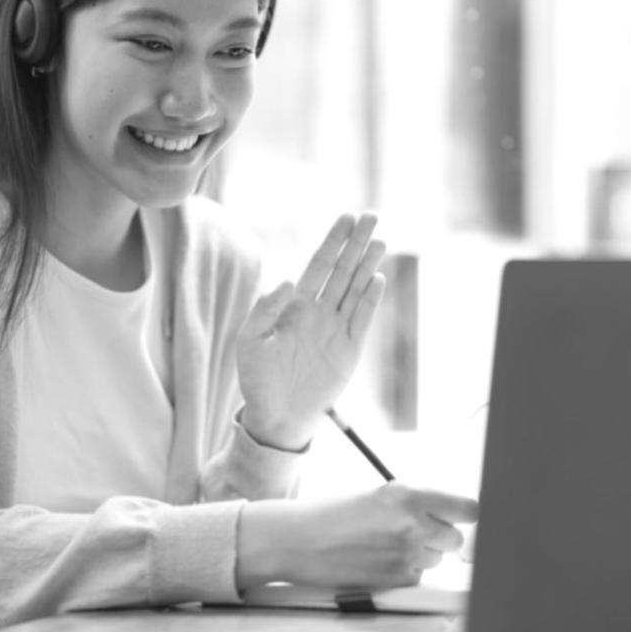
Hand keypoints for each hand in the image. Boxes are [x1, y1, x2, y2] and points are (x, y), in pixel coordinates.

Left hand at [237, 213, 386, 449]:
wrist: (276, 415)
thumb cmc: (257, 379)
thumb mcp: (250, 341)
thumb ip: (265, 308)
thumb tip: (288, 280)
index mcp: (295, 305)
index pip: (319, 265)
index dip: (333, 241)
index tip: (346, 217)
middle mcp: (320, 312)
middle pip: (343, 269)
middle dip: (356, 243)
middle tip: (371, 216)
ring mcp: (337, 329)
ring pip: (356, 288)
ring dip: (368, 264)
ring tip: (380, 239)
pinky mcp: (350, 349)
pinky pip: (362, 318)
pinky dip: (370, 299)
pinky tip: (377, 277)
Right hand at [237, 484, 479, 589]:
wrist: (298, 540)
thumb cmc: (333, 514)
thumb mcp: (378, 496)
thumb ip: (415, 504)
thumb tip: (450, 516)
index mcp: (409, 495)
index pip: (467, 508)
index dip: (464, 515)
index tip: (461, 519)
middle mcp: (413, 524)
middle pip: (456, 539)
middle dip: (440, 538)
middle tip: (415, 534)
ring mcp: (407, 555)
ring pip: (436, 560)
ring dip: (421, 556)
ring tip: (386, 547)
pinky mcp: (396, 581)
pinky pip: (418, 578)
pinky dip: (404, 573)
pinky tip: (377, 563)